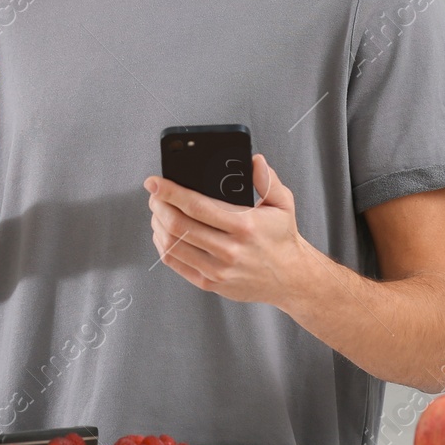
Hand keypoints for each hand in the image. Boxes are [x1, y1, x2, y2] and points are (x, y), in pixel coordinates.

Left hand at [144, 154, 316, 305]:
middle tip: (154, 194)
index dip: (170, 192)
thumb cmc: (281, 237)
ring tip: (158, 211)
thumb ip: (268, 180)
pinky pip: (176, 263)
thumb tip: (254, 160)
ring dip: (158, 224)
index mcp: (244, 225)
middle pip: (179, 225)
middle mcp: (230, 250)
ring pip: (173, 245)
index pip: (196, 206)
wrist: (290, 278)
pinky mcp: (211, 284)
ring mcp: (218, 270)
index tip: (154, 182)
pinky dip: (163, 245)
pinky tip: (162, 232)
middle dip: (159, 206)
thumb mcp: (283, 204)